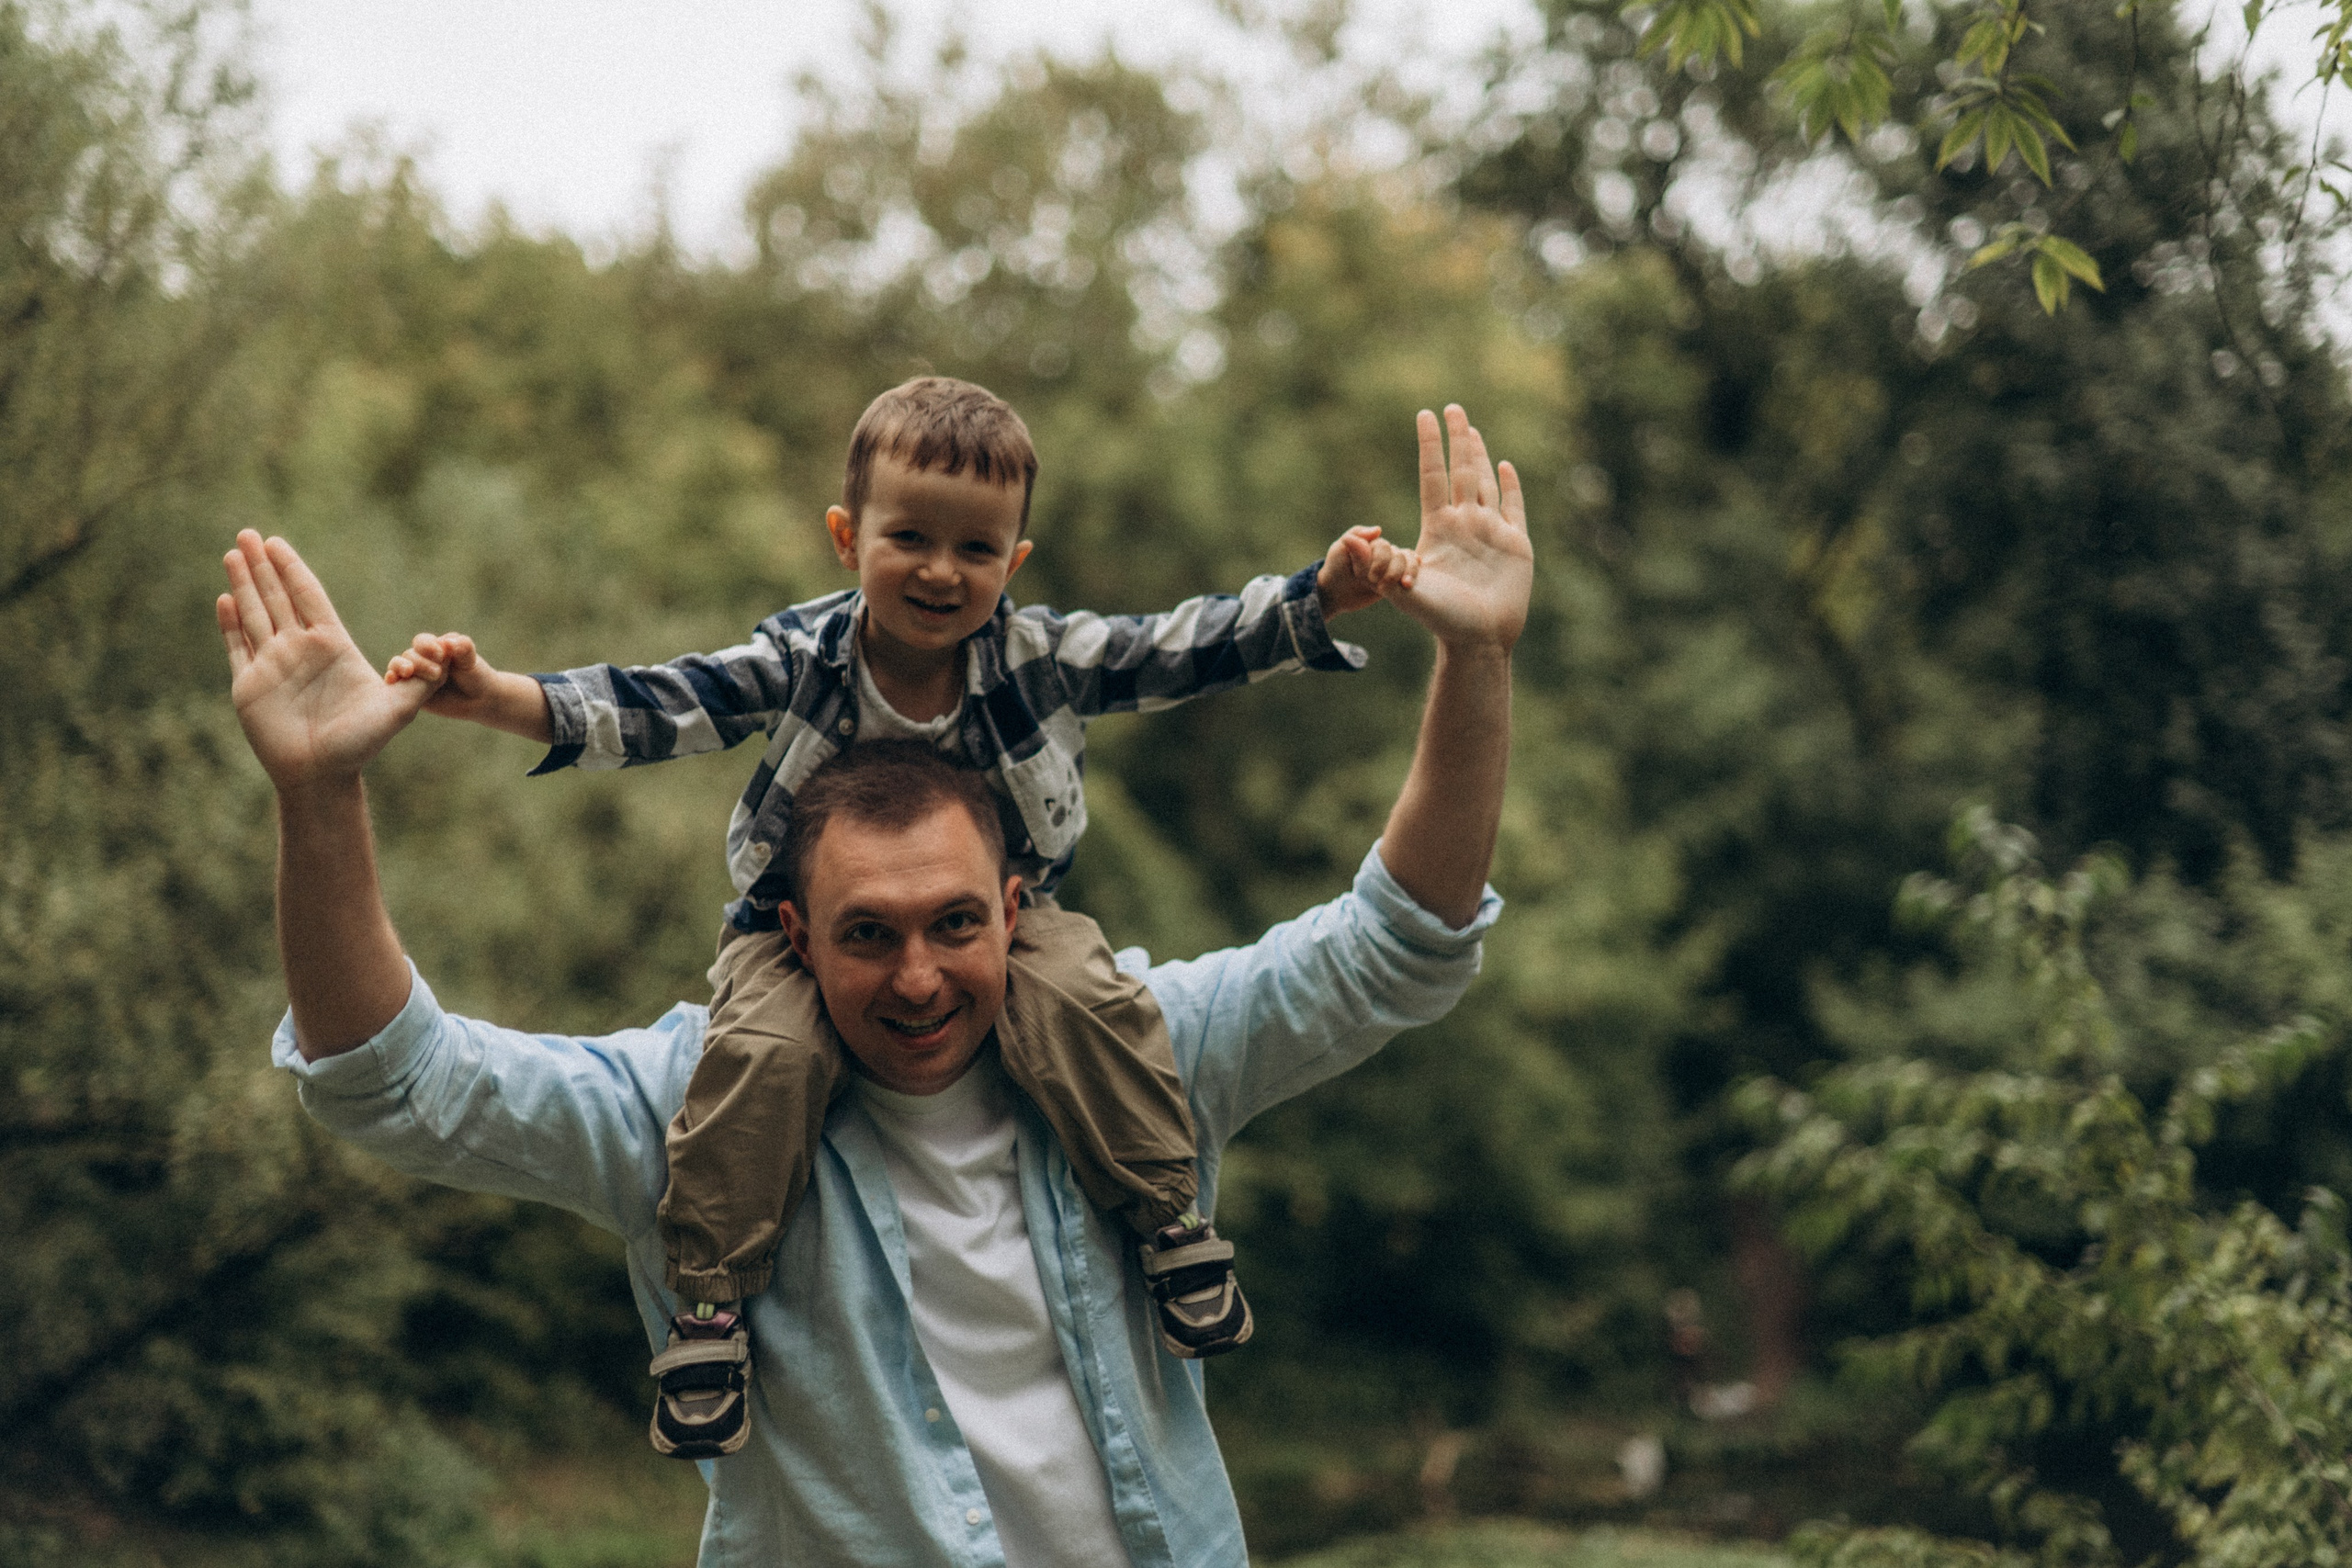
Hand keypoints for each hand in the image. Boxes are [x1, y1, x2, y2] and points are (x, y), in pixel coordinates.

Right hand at [217, 530, 428, 791]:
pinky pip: (237, 647)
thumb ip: (420, 680)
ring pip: (255, 614)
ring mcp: (273, 665)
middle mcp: (300, 650)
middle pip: (278, 597)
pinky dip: (230, 623)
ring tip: (232, 552)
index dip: (293, 570)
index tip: (278, 543)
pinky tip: (225, 598)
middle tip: (249, 533)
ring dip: (243, 583)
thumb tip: (448, 654)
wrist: (324, 775)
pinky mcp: (250, 685)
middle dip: (263, 565)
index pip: (310, 597)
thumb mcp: (398, 708)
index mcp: (331, 647)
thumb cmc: (361, 744)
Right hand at [389, 631, 493, 714]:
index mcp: (435, 647)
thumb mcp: (472, 661)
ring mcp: (415, 675)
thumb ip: (463, 648)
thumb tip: (449, 641)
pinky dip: (392, 679)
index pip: (422, 642)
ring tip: (408, 672)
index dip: (428, 646)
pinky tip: (391, 680)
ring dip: (400, 667)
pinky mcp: (410, 692)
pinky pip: (396, 685)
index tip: (442, 655)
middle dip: (420, 662)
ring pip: (399, 666)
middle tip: (438, 673)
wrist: (480, 700)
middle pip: (410, 655)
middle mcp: (422, 659)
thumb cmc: (477, 676)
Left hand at [1315, 525, 1420, 616]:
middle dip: (1392, 571)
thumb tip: (1378, 530)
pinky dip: (1413, 572)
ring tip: (1404, 585)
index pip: (1384, 547)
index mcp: (1372, 542)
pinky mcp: (1394, 580)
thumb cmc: (1335, 568)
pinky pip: (1410, 572)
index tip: (1369, 577)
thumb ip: (1356, 536)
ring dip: (1408, 572)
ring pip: (1408, 562)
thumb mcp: (1339, 550)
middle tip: (1378, 585)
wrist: (1335, 593)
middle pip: (1399, 555)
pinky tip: (1412, 579)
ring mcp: (1390, 565)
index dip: (1381, 561)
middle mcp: (1383, 552)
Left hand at [1389, 406, 1532, 655]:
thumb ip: (1377, 563)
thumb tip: (1350, 539)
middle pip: (1460, 471)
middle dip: (1456, 440)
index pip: (1432, 476)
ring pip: (1485, 482)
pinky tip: (1505, 465)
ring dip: (1479, 455)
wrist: (1477, 640)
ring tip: (1471, 428)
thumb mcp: (1401, 588)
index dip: (1429, 446)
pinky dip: (1510, 485)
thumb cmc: (1439, 619)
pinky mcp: (1516, 545)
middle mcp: (1464, 524)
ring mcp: (1490, 532)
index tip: (1423, 415)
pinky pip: (1514, 507)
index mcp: (1438, 528)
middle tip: (1451, 408)